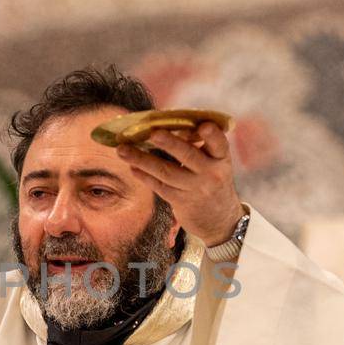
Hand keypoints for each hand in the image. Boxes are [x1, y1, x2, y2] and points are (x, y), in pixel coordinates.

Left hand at [116, 122, 242, 245]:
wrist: (218, 219)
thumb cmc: (211, 180)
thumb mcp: (214, 163)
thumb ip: (198, 145)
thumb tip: (165, 125)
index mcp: (221, 159)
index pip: (219, 144)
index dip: (212, 135)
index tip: (203, 125)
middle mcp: (211, 174)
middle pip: (188, 156)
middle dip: (170, 144)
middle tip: (153, 133)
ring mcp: (195, 189)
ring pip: (166, 172)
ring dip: (142, 159)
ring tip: (122, 149)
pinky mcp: (181, 202)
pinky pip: (159, 186)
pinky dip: (144, 176)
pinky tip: (132, 166)